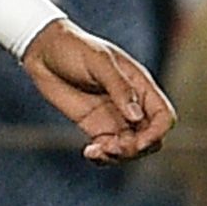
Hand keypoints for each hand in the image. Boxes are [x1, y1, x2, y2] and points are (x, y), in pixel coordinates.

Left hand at [20, 20, 173, 164]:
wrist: (43, 50)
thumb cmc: (73, 47)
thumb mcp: (98, 61)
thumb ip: (119, 87)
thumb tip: (136, 116)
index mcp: (140, 85)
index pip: (163, 116)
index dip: (157, 133)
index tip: (137, 141)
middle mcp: (131, 104)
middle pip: (150, 138)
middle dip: (136, 149)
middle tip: (111, 146)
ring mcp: (114, 117)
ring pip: (131, 148)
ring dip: (119, 156)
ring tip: (95, 150)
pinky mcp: (95, 126)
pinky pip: (108, 150)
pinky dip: (104, 157)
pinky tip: (89, 153)